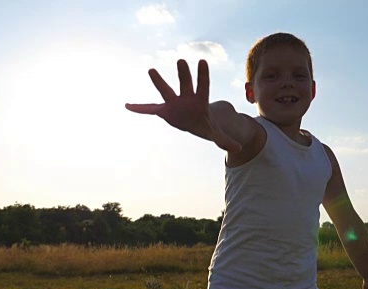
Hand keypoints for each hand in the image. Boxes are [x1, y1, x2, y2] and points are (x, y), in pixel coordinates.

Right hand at [125, 59, 240, 151]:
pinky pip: (150, 109)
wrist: (195, 121)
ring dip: (159, 81)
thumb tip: (239, 148)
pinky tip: (128, 106)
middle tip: (182, 60)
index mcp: (200, 101)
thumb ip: (225, 140)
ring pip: (167, 90)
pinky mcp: (165, 110)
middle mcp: (186, 98)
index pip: (203, 86)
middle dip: (184, 73)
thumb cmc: (206, 124)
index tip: (202, 61)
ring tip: (151, 70)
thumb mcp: (216, 134)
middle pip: (185, 84)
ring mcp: (174, 103)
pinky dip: (140, 108)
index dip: (203, 75)